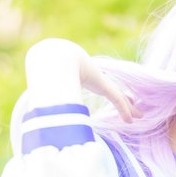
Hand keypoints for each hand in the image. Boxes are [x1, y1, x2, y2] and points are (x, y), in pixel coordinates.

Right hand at [25, 38, 141, 122]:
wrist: (56, 57)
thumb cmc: (49, 67)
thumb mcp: (49, 82)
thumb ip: (46, 95)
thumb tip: (35, 108)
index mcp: (83, 77)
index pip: (100, 86)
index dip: (108, 93)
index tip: (115, 100)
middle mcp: (94, 78)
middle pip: (114, 91)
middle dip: (125, 100)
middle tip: (134, 106)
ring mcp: (100, 82)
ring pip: (119, 97)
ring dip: (129, 107)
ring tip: (140, 114)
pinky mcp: (104, 86)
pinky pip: (117, 100)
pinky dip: (124, 110)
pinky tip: (131, 120)